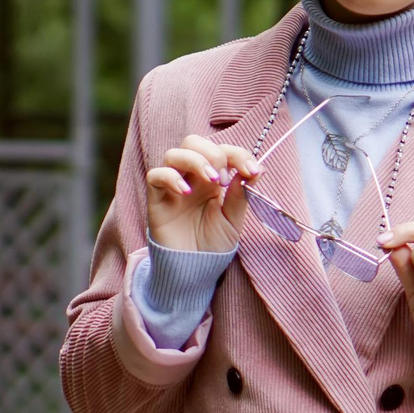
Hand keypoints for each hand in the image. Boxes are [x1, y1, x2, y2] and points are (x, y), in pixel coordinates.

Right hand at [144, 135, 259, 252]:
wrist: (193, 271)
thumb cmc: (212, 246)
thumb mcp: (234, 220)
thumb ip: (241, 195)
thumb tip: (257, 169)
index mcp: (212, 179)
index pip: (222, 150)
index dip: (238, 154)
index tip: (252, 171)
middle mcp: (191, 178)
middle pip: (193, 141)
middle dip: (213, 153)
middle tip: (224, 179)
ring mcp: (172, 187)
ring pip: (174, 153)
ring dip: (196, 160)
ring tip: (213, 181)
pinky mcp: (156, 200)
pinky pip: (155, 175)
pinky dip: (170, 177)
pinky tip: (186, 192)